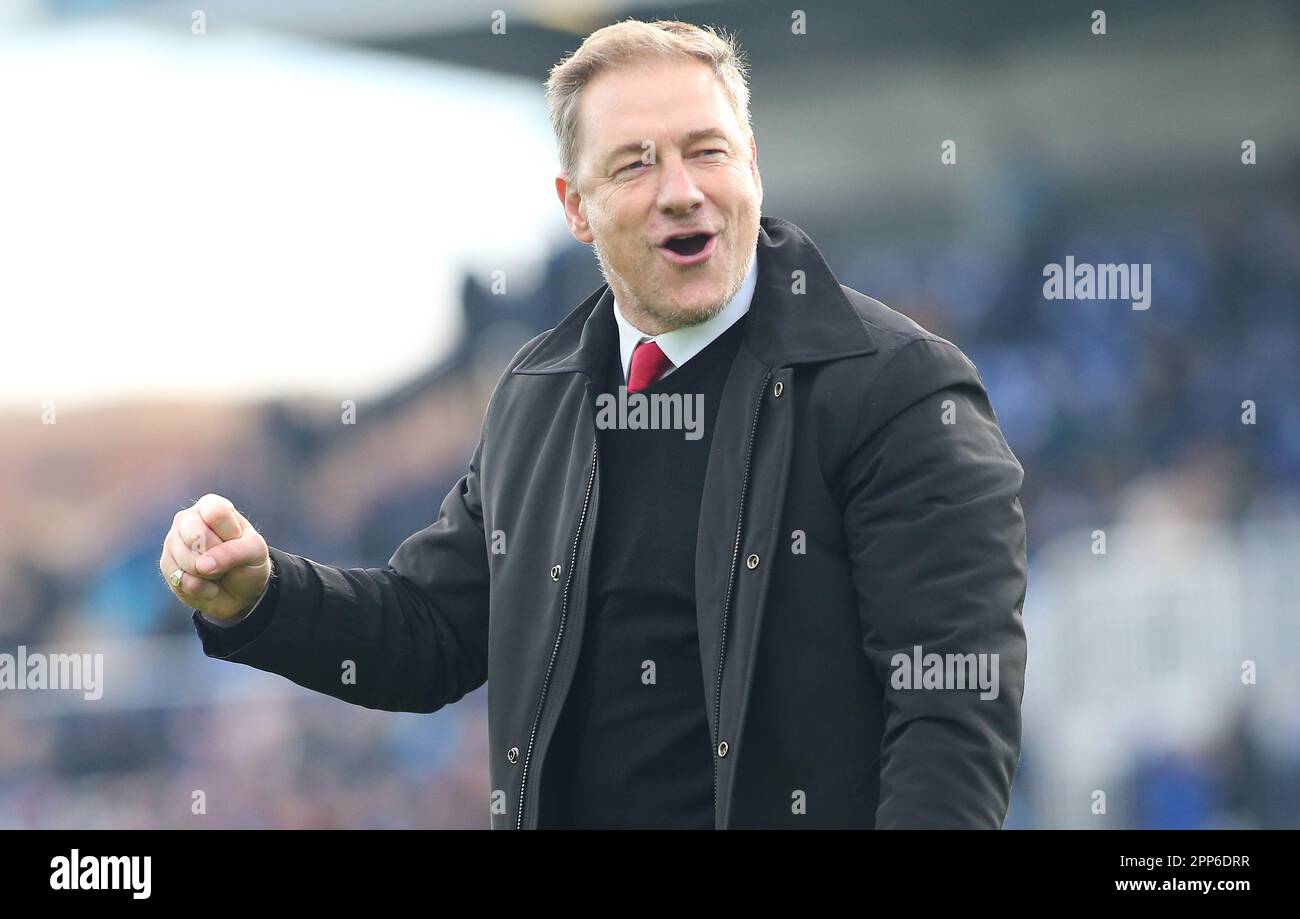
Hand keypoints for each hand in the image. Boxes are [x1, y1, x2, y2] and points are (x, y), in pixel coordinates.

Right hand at [160, 493, 270, 621]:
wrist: (239, 591)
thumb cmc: (248, 561)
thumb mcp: (254, 551)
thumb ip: (234, 552)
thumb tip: (202, 566)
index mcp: (211, 505)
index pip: (215, 513)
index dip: (230, 534)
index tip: (238, 540)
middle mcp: (187, 519)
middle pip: (197, 535)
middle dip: (218, 555)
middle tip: (227, 558)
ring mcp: (172, 542)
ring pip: (188, 560)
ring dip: (211, 574)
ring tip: (218, 570)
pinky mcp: (166, 566)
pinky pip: (183, 581)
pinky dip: (202, 588)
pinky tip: (207, 583)